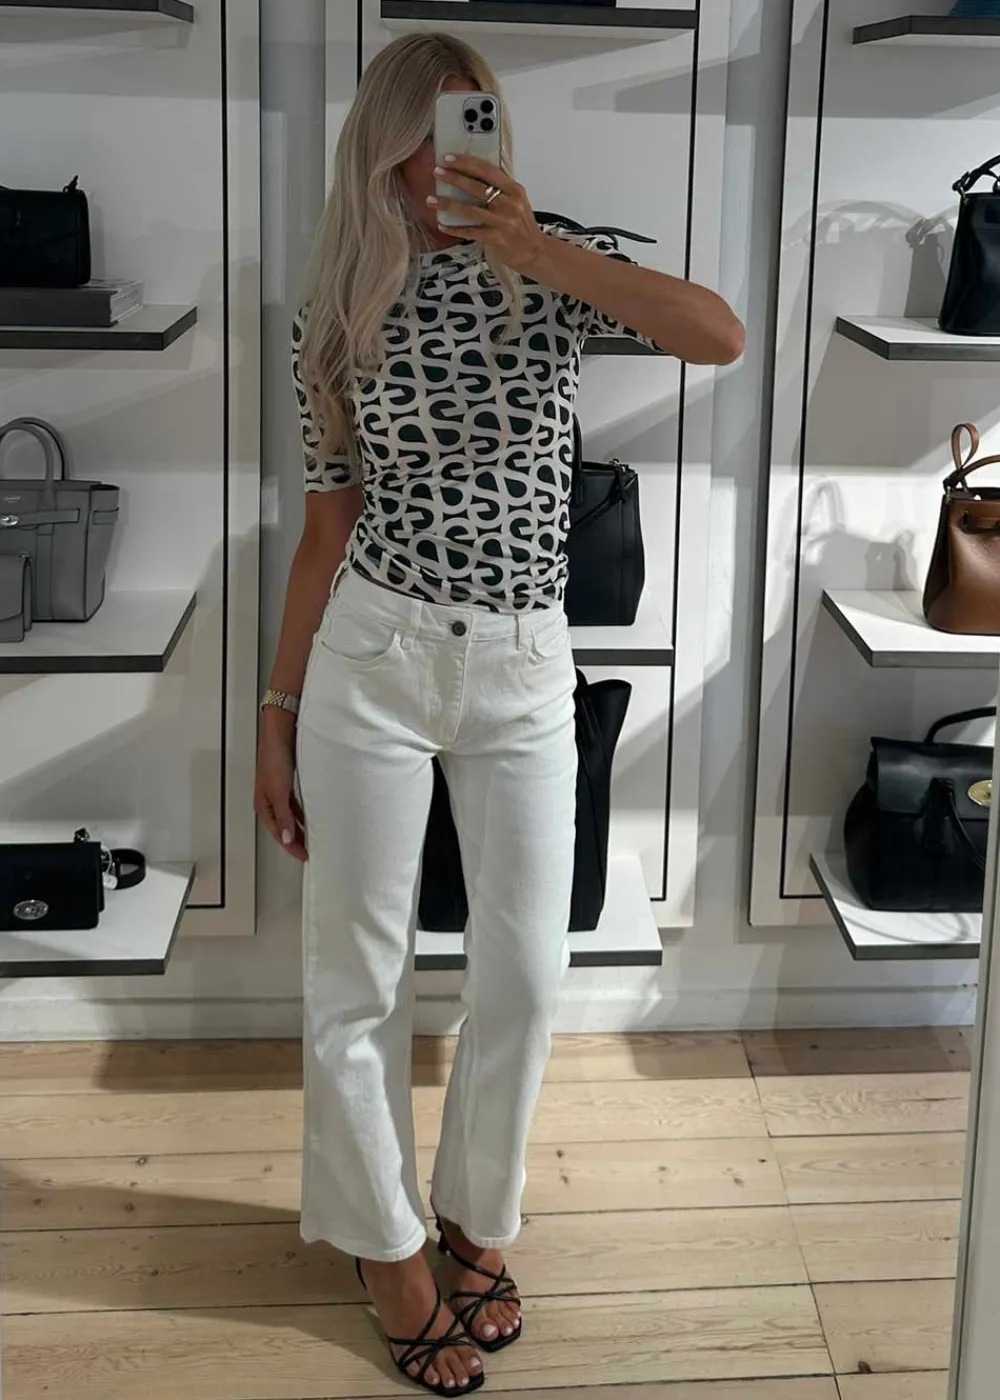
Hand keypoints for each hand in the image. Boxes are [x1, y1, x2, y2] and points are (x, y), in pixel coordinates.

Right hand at [255, 712, 307, 861]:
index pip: (278, 834)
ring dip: (300, 828)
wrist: (279, 734)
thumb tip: (286, 839)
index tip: (304, 857)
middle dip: (295, 840)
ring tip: (313, 838)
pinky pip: (296, 805)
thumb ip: (284, 816)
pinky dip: (303, 814)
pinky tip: (312, 817)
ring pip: (290, 817)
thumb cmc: (274, 759)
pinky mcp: (288, 784)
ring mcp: (279, 793)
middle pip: (283, 827)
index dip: (291, 847)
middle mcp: (270, 801)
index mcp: (264, 806)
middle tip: (310, 852)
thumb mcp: (279, 792)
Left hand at [430, 154, 547, 275]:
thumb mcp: (517, 201)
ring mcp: (502, 222)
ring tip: (431, 200)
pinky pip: (470, 232)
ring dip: (447, 204)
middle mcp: (509, 204)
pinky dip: (454, 229)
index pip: (487, 170)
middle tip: (437, 172)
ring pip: (469, 210)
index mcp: (514, 190)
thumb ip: (499, 188)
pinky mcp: (496, 238)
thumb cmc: (522, 226)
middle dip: (453, 178)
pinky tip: (442, 225)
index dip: (466, 163)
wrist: (535, 251)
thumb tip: (472, 175)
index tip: (450, 158)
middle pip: (476, 187)